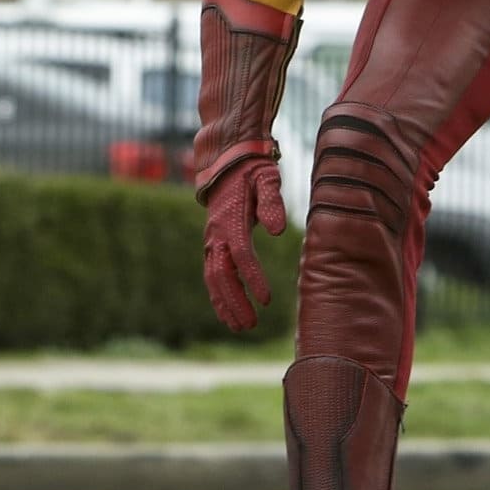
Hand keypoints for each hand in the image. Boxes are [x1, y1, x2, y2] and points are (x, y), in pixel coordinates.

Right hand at [201, 155, 287, 331]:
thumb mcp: (266, 178)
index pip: (241, 255)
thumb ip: (272, 202)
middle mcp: (216, 234)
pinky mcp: (213, 245)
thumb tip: (277, 231)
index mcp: (231, 220)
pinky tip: (228, 314)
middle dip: (235, 301)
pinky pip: (213, 275)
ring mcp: (212, 241)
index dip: (253, 278)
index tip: (267, 300)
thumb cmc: (252, 170)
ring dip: (225, 304)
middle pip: (222, 274)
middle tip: (251, 324)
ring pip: (214, 279)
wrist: (226, 162)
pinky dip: (219, 296)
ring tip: (240, 327)